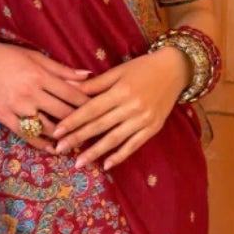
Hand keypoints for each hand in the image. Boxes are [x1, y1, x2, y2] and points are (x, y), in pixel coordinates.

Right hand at [0, 40, 92, 153]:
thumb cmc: (8, 56)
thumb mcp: (36, 57)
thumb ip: (62, 70)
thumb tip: (88, 76)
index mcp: (40, 76)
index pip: (72, 94)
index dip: (88, 104)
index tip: (101, 111)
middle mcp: (30, 93)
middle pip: (63, 113)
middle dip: (81, 123)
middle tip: (94, 131)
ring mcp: (17, 107)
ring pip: (47, 127)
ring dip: (63, 137)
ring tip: (77, 143)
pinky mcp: (4, 117)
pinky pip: (26, 135)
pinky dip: (41, 143)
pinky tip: (52, 148)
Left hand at [52, 46, 190, 169]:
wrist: (175, 70)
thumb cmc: (142, 68)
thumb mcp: (117, 71)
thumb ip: (94, 84)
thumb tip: (67, 86)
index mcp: (120, 91)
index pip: (91, 109)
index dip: (73, 121)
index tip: (57, 132)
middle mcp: (132, 107)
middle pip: (100, 126)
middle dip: (78, 138)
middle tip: (60, 149)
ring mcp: (143, 120)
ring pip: (114, 139)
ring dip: (95, 152)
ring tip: (79, 163)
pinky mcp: (153, 128)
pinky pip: (133, 145)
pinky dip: (120, 156)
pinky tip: (106, 165)